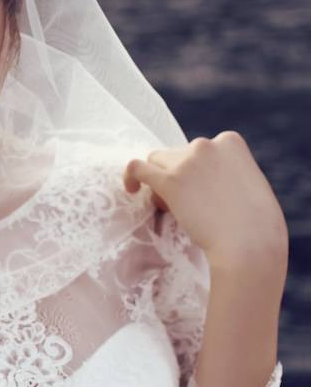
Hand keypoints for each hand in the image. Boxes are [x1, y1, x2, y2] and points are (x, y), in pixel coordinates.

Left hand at [122, 131, 287, 268]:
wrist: (249, 245)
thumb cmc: (256, 224)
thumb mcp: (247, 183)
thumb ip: (226, 171)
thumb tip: (201, 177)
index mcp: (230, 141)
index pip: (199, 149)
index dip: (196, 170)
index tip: (203, 191)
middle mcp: (206, 145)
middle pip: (176, 154)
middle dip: (178, 176)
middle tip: (189, 204)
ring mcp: (187, 161)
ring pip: (156, 161)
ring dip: (160, 181)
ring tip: (172, 207)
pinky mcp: (169, 181)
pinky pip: (136, 168)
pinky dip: (130, 177)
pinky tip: (131, 190)